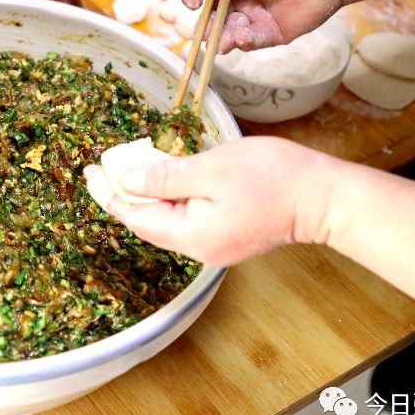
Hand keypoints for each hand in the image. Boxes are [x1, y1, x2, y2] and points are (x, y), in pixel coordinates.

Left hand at [84, 137, 334, 265]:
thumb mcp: (211, 168)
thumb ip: (165, 176)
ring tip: (127, 167)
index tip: (89, 171)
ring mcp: (214, 245)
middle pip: (146, 222)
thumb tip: (126, 179)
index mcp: (191, 235)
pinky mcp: (226, 236)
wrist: (324, 197)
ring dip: (145, 195)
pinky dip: (168, 198)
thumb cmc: (274, 177)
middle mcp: (198, 248)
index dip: (109, 193)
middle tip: (102, 165)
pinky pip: (184, 218)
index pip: (135, 216)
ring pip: (165, 220)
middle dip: (122, 193)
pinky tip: (162, 179)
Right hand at [180, 0, 346, 51]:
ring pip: (226, 32)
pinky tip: (243, 38)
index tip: (192, 2)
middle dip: (205, 25)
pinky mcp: (268, 33)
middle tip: (206, 30)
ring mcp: (251, 17)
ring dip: (221, 37)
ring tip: (224, 40)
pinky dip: (242, 42)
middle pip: (210, 16)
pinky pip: (249, 41)